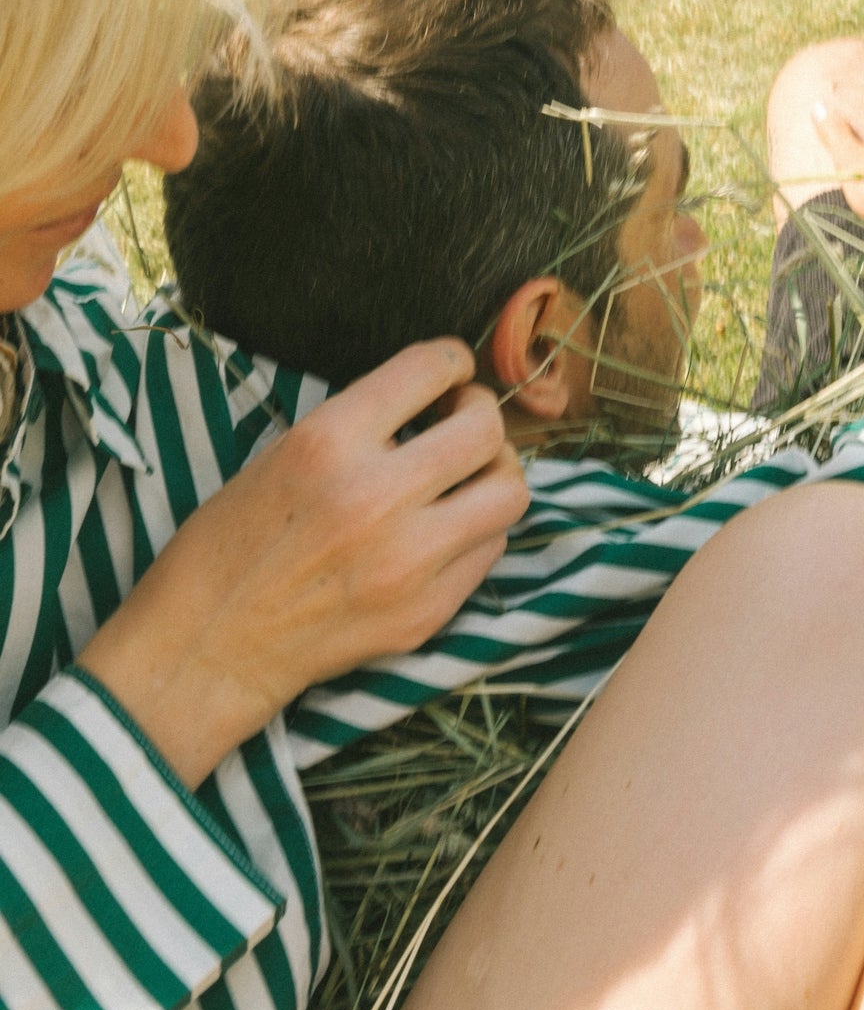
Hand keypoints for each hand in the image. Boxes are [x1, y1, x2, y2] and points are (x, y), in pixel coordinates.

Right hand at [79, 340, 528, 786]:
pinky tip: (444, 529)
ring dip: (494, 472)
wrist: (207, 648)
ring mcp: (410, 562)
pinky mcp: (427, 612)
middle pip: (486, 431)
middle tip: (462, 418)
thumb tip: (428, 405)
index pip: (429, 369)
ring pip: (510, 493)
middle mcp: (378, 497)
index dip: (450, 361)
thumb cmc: (227, 546)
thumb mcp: (278, 455)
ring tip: (466, 475)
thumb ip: (357, 425)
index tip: (450, 370)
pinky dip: (476, 530)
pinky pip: (489, 551)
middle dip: (480, 413)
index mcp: (329, 443)